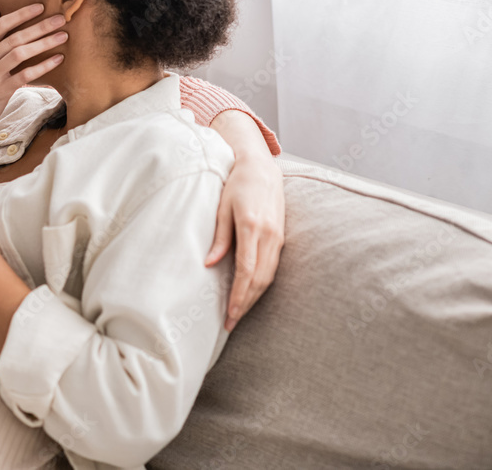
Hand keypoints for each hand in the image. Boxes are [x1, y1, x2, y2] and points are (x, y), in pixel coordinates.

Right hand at [0, 4, 67, 169]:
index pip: (0, 25)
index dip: (21, 14)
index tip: (40, 6)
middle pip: (14, 37)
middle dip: (39, 26)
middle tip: (60, 18)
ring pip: (20, 53)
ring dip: (44, 42)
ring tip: (63, 36)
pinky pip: (24, 75)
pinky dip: (43, 66)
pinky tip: (57, 60)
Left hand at [206, 153, 284, 331]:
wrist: (262, 168)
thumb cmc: (237, 184)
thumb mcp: (222, 207)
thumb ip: (219, 237)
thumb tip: (210, 264)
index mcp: (252, 227)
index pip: (246, 270)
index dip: (238, 295)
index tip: (228, 314)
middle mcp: (269, 235)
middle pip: (259, 279)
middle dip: (244, 304)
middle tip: (230, 323)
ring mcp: (278, 237)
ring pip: (268, 277)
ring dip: (253, 298)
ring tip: (238, 314)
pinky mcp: (281, 238)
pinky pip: (272, 267)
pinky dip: (261, 285)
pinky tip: (250, 294)